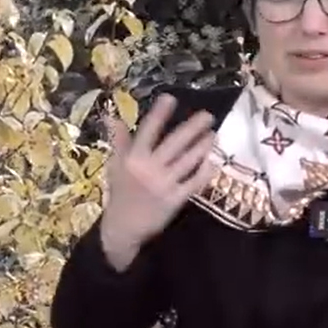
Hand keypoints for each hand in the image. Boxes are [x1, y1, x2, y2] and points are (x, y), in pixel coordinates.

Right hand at [99, 94, 217, 268]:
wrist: (122, 229)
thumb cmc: (120, 195)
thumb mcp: (115, 166)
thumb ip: (119, 142)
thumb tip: (113, 117)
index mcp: (133, 158)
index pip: (147, 131)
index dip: (159, 114)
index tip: (170, 98)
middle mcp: (148, 169)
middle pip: (173, 144)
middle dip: (191, 128)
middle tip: (208, 115)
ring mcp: (163, 185)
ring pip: (186, 161)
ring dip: (201, 147)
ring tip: (213, 134)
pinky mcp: (174, 200)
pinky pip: (192, 183)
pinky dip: (203, 172)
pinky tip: (213, 162)